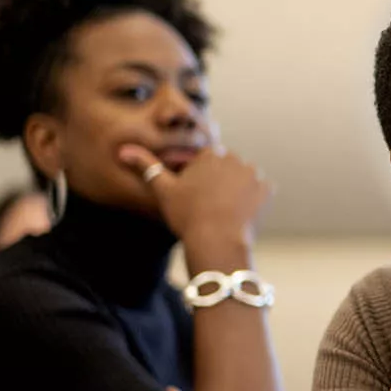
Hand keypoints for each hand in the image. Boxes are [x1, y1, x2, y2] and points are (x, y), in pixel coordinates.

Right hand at [118, 144, 270, 246]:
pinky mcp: (267, 190)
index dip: (197, 178)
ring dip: (235, 190)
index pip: (204, 160)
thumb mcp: (163, 190)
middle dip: (218, 182)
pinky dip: (251, 201)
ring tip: (222, 212)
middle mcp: (235, 158)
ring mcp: (254, 173)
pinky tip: (238, 214)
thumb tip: (123, 150)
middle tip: (207, 207)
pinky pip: (259, 192)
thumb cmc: (187, 215)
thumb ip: (147, 167)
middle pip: (225, 168)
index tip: (193, 197)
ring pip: (242, 179)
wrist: (217, 241)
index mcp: (211, 154)